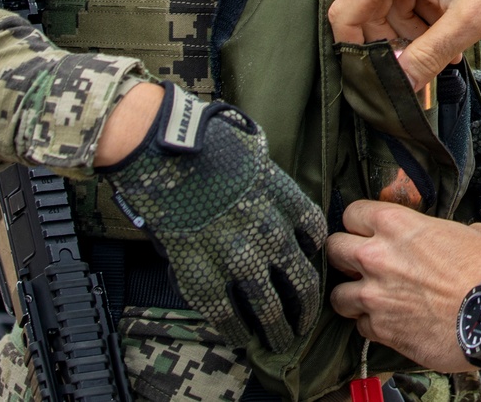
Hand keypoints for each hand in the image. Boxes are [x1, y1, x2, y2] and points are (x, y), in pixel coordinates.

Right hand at [103, 85, 327, 358]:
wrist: (165, 152)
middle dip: (307, 305)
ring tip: (283, 340)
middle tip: (306, 320)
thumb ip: (265, 175)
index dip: (316, 253)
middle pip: (301, 278)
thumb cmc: (205, 140)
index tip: (313, 263)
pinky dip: (238, 330)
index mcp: (284, 199)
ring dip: (280, 327)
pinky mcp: (202, 273)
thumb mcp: (252, 150)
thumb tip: (264, 178)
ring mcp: (237, 256)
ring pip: (269, 304)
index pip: (314, 233)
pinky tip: (244, 338)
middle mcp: (269, 231)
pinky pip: (227, 313)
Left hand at [327, 200, 480, 372]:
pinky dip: (372, 325)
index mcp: (398, 224)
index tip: (369, 231)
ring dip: (351, 295)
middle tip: (361, 264)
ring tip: (370, 299)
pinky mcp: (381, 330)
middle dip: (345, 256)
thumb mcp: (473, 233)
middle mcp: (377, 257)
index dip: (360, 223)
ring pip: (337, 295)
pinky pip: (360, 327)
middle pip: (333, 249)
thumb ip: (446, 232)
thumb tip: (451, 238)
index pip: (352, 213)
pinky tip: (391, 323)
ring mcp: (375, 297)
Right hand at [328, 0, 480, 88]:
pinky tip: (450, 15)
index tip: (383, 72)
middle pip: (368, 9)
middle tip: (433, 59)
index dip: (359, 50)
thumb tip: (402, 83)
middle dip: (398, 40)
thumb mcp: (470, 18)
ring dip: (414, 24)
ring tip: (452, 38)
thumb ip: (430, 54)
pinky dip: (421, 3)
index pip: (346, 15)